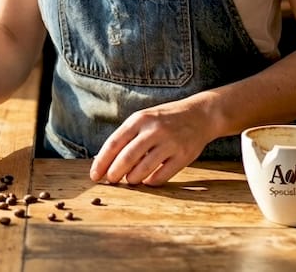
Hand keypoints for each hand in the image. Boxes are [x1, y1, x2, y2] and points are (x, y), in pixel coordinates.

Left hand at [89, 98, 213, 185]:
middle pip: (127, 157)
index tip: (94, 175)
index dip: (102, 162)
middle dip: (115, 173)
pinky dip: (152, 181)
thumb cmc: (165, 119)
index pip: (114, 143)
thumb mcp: (144, 119)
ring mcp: (170, 142)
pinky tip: (147, 181)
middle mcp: (154, 129)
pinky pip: (163, 174)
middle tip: (110, 181)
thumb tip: (103, 161)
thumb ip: (126, 137)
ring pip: (144, 168)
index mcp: (139, 119)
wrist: (201, 114)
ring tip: (129, 180)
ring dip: (132, 179)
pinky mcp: (183, 155)